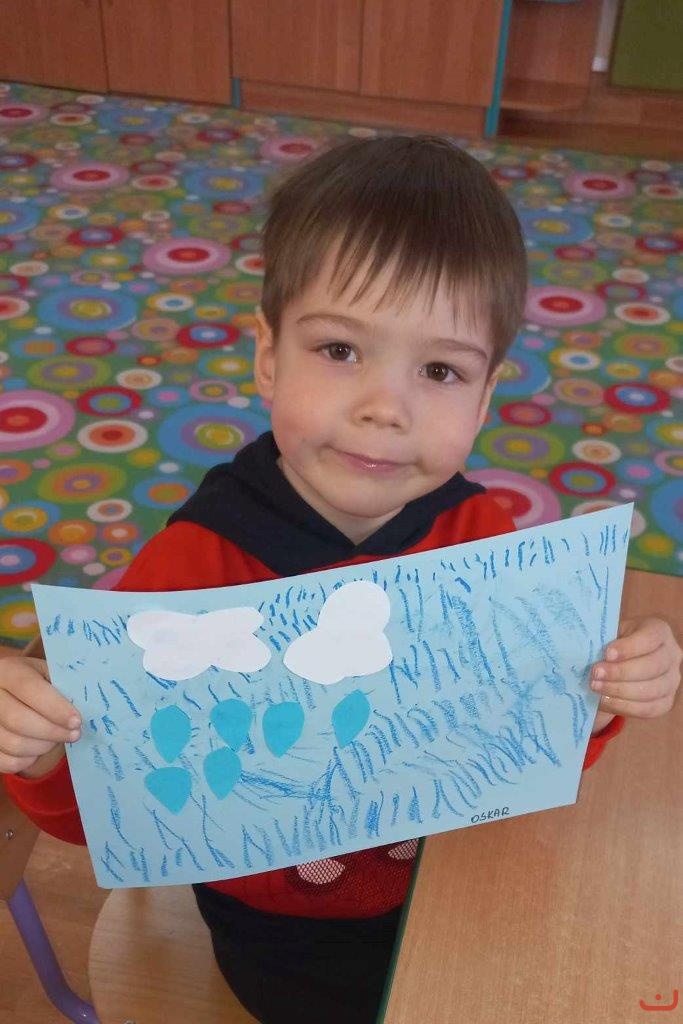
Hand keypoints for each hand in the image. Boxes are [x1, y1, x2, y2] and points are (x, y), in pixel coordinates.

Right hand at [0, 657, 80, 774]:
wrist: (12, 695)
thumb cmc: (38, 684)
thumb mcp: (48, 674)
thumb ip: (64, 686)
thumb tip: (87, 705)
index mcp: (8, 671)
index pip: (29, 689)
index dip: (55, 708)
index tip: (77, 721)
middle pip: (19, 720)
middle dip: (53, 732)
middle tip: (74, 734)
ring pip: (14, 744)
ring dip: (43, 747)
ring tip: (57, 739)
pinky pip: (7, 762)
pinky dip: (28, 760)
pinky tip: (38, 748)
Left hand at [590, 617, 681, 722]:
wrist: (622, 662)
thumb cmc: (615, 643)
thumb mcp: (611, 632)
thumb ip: (604, 638)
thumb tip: (586, 648)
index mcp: (659, 631)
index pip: (650, 638)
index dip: (629, 647)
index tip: (607, 654)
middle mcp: (672, 655)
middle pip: (652, 666)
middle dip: (620, 672)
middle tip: (596, 673)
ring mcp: (672, 680)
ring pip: (651, 690)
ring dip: (620, 690)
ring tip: (596, 687)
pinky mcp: (666, 701)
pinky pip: (649, 709)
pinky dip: (625, 707)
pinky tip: (605, 701)